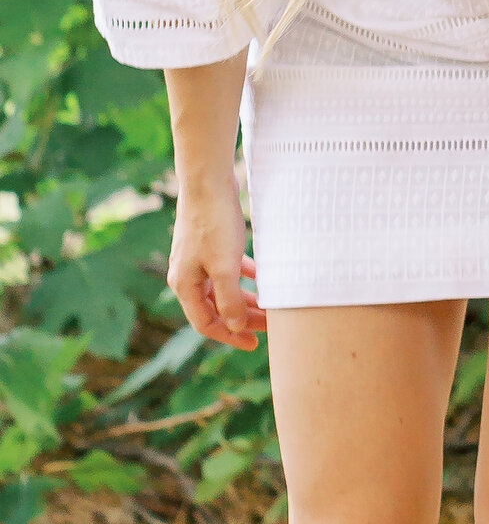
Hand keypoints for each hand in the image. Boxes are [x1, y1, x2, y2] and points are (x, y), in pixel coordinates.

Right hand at [168, 177, 263, 350]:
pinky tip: (262, 276)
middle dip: (242, 318)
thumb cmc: (215, 224)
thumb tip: (235, 326)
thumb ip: (229, 299)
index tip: (255, 343)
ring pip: (222, 289)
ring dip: (245, 298)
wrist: (207, 180)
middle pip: (215, 308)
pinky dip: (244, 276)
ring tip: (270, 305)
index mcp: (184, 286)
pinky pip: (227, 269)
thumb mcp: (225, 267)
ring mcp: (197, 259)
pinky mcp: (209, 244)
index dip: (230, 336)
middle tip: (270, 325)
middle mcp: (187, 275)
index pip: (206, 323)